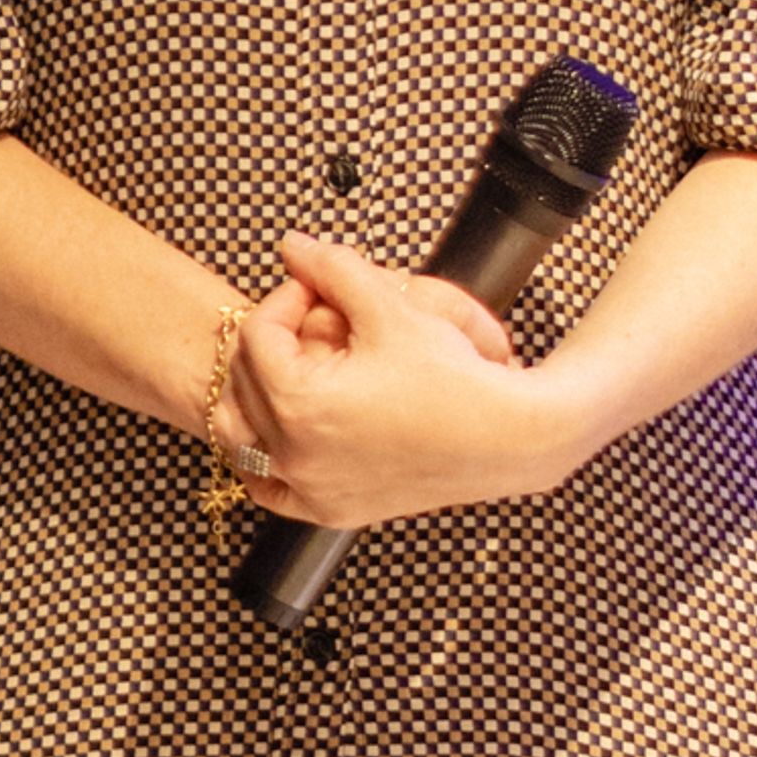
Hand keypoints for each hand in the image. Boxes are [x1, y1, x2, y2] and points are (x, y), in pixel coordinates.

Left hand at [223, 235, 576, 529]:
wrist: (511, 439)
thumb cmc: (456, 375)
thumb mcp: (392, 308)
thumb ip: (334, 269)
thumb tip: (291, 245)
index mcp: (299, 403)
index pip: (258, 334)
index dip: (287, 299)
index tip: (320, 290)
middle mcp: (295, 455)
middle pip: (246, 381)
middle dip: (275, 341)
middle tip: (315, 320)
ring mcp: (312, 490)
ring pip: (245, 436)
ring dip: (257, 396)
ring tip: (297, 366)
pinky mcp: (333, 510)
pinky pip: (272, 487)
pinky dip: (268, 457)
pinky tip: (286, 431)